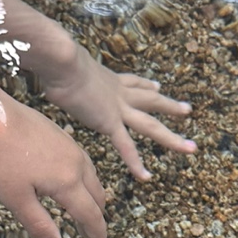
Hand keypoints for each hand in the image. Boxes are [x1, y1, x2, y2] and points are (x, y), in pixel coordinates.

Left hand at [0, 97, 107, 237]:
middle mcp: (75, 163)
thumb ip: (38, 225)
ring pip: (92, 177)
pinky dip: (83, 179)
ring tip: (84, 210)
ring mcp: (69, 145)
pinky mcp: (59, 134)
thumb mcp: (15, 199)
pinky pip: (81, 161)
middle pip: (97, 196)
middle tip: (91, 235)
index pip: (91, 216)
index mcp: (67, 182)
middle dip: (97, 218)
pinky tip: (69, 179)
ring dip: (92, 197)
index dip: (96, 236)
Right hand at [38, 44, 195, 179]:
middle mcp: (118, 92)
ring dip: (171, 137)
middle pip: (150, 99)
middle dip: (169, 105)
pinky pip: (126, 147)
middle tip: (187, 110)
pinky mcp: (109, 122)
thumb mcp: (62, 64)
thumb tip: (46, 62)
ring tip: (191, 148)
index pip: (132, 82)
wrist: (62, 61)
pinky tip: (145, 177)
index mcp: (108, 78)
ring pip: (151, 125)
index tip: (157, 85)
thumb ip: (60, 68)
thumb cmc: (57, 60)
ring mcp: (118, 108)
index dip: (145, 84)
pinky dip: (135, 163)